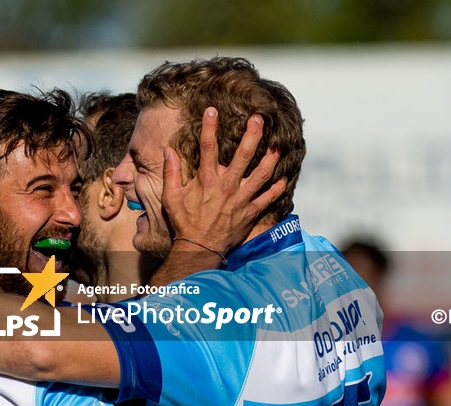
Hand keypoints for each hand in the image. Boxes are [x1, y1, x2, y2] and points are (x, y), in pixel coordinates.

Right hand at [162, 108, 284, 254]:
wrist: (199, 249)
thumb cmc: (184, 223)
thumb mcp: (171, 198)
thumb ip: (170, 173)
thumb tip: (167, 151)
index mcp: (207, 180)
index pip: (208, 147)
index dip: (209, 127)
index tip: (212, 110)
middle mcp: (227, 186)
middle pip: (244, 155)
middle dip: (253, 134)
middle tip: (259, 119)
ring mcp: (241, 199)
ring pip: (262, 174)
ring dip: (271, 158)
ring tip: (278, 145)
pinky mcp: (250, 212)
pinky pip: (268, 198)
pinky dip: (276, 189)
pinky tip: (282, 180)